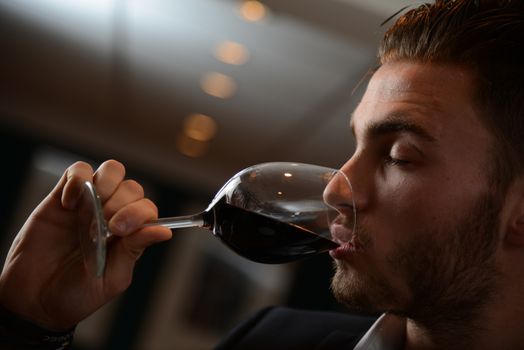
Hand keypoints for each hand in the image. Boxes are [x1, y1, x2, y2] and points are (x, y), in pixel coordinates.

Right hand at [0, 160, 171, 329]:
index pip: (147, 208)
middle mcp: (112, 214)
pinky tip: (70, 203)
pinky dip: (78, 179)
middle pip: (132, 188)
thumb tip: (165, 231)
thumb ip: (134, 250)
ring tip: (89, 210)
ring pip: (112, 171)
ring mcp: (89, 202)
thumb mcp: (111, 279)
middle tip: (102, 227)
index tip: (119, 230)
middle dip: (121, 204)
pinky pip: (79, 170)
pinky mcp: (63, 195)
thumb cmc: (76, 293)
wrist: (33, 298)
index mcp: (129, 235)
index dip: (139, 213)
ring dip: (106, 185)